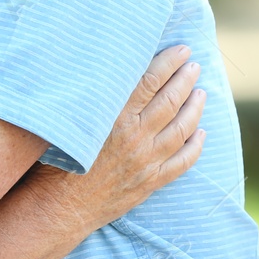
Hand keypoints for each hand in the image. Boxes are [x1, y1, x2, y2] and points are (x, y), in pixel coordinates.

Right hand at [37, 46, 204, 230]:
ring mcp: (146, 162)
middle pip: (170, 101)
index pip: (150, 81)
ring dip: (194, 108)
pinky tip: (201, 133)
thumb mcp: (73, 121)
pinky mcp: (150, 182)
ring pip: (181, 129)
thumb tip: (106, 67)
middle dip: (185, 79)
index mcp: (115, 117)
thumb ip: (94, 97)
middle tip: (194, 65)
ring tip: (201, 92)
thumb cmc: (57, 160)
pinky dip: (195, 146)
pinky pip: (182, 162)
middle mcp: (135, 138)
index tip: (181, 49)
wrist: (59, 208)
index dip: (169, 62)